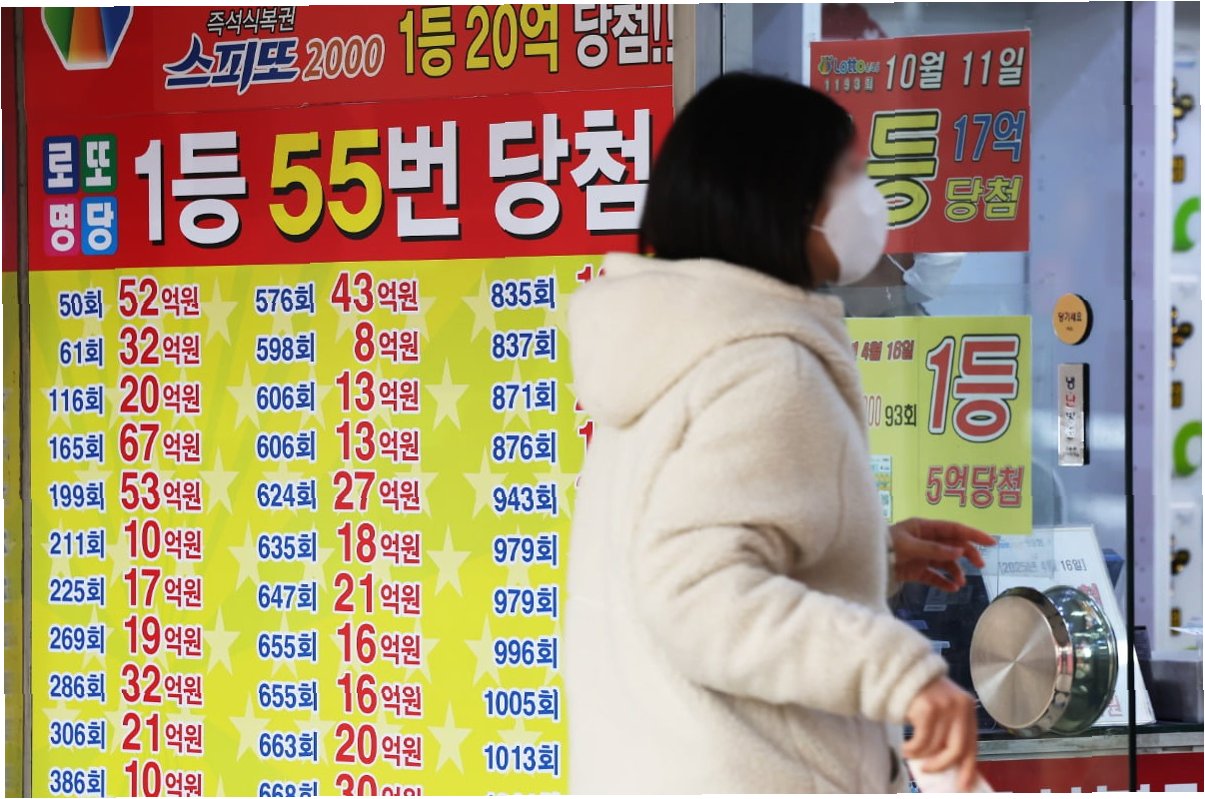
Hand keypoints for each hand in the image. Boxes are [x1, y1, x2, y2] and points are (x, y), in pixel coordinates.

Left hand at [890, 517, 995, 591]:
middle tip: (979, 566)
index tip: (991, 542)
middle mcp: (924, 540)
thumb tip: (960, 551)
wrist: (864, 563)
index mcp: (923, 527)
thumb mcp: (909, 546)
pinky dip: (944, 582)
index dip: (973, 534)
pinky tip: (952, 589)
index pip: (954, 529)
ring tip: (960, 582)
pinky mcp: (915, 571)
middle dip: (967, 554)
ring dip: (955, 571)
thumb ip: (934, 549)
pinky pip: (934, 576)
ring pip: (945, 562)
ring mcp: (920, 556)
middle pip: (953, 546)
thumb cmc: (884, 547)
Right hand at [903, 676, 979, 790]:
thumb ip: (948, 732)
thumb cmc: (919, 694)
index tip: (964, 786)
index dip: (968, 768)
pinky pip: (921, 740)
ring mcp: (945, 706)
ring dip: (920, 755)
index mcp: (967, 708)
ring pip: (935, 746)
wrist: (899, 670)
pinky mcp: (928, 707)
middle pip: (957, 749)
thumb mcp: (940, 711)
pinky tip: (905, 747)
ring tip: (909, 753)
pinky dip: (912, 748)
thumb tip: (951, 768)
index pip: (972, 744)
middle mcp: (961, 707)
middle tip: (928, 771)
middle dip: (942, 765)